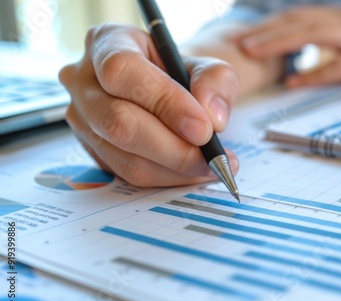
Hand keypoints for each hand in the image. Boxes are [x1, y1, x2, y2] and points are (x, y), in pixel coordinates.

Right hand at [59, 24, 239, 186]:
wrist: (173, 91)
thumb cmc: (186, 74)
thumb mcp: (210, 66)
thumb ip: (217, 82)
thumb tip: (212, 118)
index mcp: (107, 41)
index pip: (122, 72)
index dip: (164, 102)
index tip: (203, 129)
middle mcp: (83, 80)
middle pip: (117, 122)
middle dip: (172, 148)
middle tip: (212, 157)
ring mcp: (83, 119)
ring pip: (124, 157)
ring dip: (174, 169)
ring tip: (211, 167)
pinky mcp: (93, 150)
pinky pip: (128, 174)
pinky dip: (167, 178)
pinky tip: (193, 171)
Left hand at [235, 6, 340, 86]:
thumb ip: (328, 55)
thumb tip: (295, 72)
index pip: (299, 18)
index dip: (268, 26)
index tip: (240, 38)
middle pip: (300, 20)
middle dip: (266, 31)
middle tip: (235, 43)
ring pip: (316, 34)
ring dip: (282, 42)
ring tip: (253, 52)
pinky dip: (317, 71)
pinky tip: (294, 80)